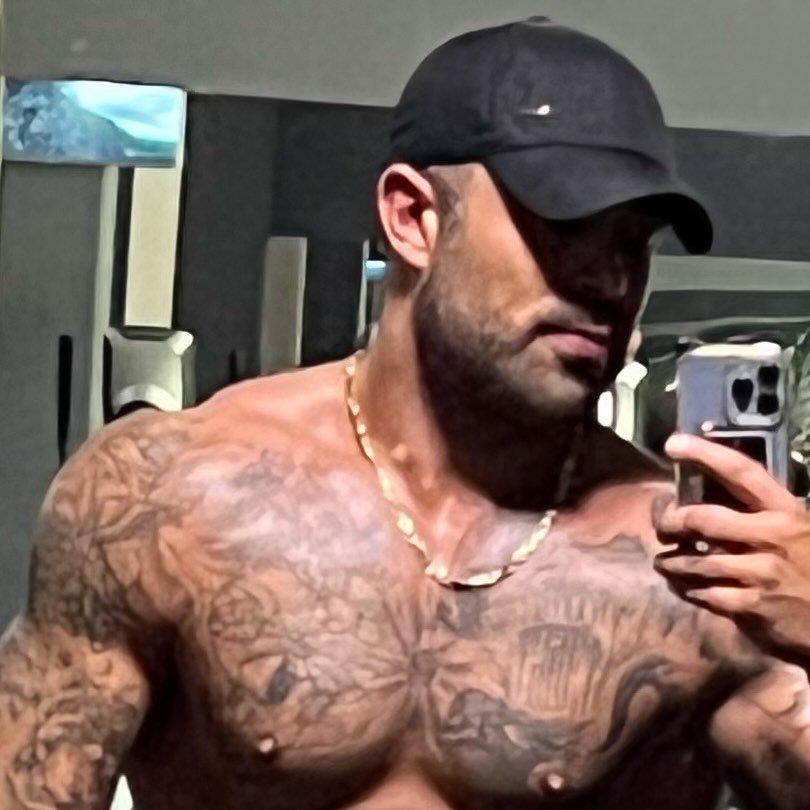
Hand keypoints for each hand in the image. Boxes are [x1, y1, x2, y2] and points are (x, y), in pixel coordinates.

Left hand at [654, 433, 809, 660]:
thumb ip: (756, 514)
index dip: (706, 454)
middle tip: (662, 527)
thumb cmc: (808, 567)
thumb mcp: (795, 531)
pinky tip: (684, 586)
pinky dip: (686, 589)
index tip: (673, 443)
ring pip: (694, 560)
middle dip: (669, 521)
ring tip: (665, 562)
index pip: (742, 471)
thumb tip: (700, 494)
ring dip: (670, 562)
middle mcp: (775, 537)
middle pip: (702, 518)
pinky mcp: (753, 605)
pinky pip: (702, 592)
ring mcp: (763, 572)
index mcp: (785, 510)